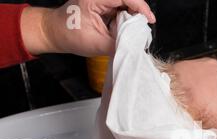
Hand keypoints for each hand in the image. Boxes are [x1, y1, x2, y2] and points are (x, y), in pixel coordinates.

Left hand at [21, 0, 154, 55]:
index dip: (141, 7)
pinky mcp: (104, 3)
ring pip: (126, 4)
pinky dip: (126, 19)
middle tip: (142, 29)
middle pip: (128, 0)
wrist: (55, 31)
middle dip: (138, 13)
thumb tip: (136, 44)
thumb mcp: (97, 44)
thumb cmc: (70, 34)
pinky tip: (124, 29)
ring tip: (132, 31)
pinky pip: (121, 8)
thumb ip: (119, 44)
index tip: (149, 20)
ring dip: (132, 17)